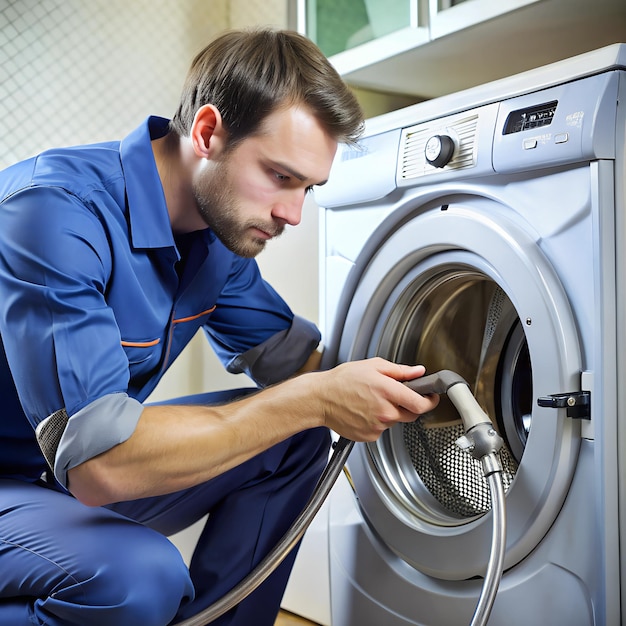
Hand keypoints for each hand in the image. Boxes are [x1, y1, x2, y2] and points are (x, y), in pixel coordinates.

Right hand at [314, 357, 439, 441]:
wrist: (320, 399)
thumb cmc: (342, 381)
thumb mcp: (372, 366)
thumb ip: (399, 371)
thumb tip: (418, 372)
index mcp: (387, 391)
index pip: (420, 404)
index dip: (430, 401)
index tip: (431, 398)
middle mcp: (384, 412)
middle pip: (411, 415)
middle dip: (408, 405)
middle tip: (393, 395)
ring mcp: (377, 426)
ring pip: (394, 421)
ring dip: (389, 413)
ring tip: (370, 401)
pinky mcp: (369, 436)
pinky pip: (381, 429)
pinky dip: (377, 422)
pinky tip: (364, 412)